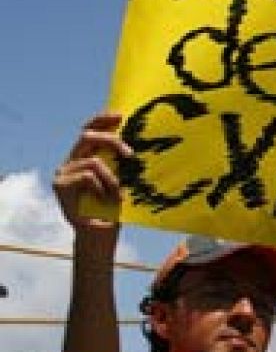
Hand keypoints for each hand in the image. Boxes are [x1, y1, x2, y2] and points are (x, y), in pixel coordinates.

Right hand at [54, 113, 129, 233]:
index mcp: (84, 156)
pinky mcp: (60, 185)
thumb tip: (139, 144)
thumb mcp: (121, 181)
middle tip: (131, 155)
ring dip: (112, 179)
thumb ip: (121, 163)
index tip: (121, 115)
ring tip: (119, 196)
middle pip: (87, 136)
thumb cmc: (113, 209)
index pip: (89, 129)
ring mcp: (63, 172)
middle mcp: (71, 160)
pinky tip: (106, 201)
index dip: (102, 120)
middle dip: (112, 141)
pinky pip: (87, 176)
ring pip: (93, 161)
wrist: (99, 236)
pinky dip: (102, 188)